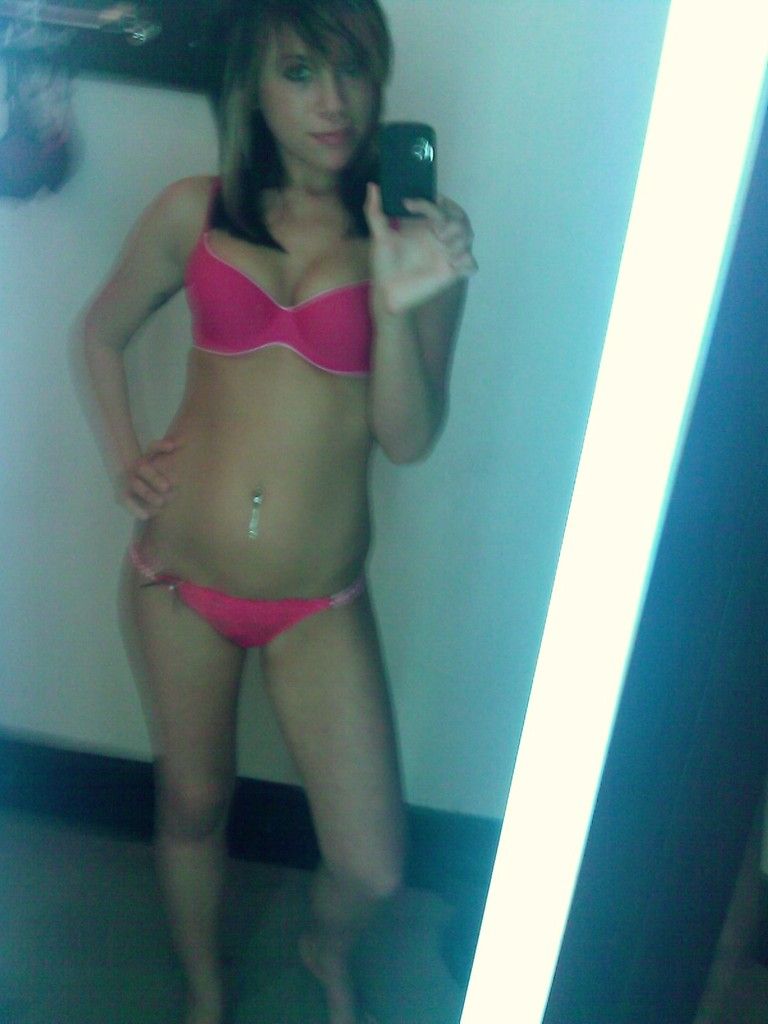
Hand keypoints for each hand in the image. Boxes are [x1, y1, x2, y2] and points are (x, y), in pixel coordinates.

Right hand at [119, 437, 179, 519]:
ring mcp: (129, 480)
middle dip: (154, 477)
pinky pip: (126, 500)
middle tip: (167, 487)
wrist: (131, 480)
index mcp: (148, 457)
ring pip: (134, 483)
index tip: (172, 447)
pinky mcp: (122, 495)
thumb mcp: (162, 462)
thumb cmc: (157, 472)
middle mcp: (137, 467)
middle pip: (142, 468)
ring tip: (161, 502)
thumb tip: (176, 446)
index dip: (161, 446)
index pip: (153, 448)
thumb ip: (169, 456)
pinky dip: (135, 508)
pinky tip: (147, 516)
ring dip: (147, 493)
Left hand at [364, 182, 476, 314]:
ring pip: (469, 237)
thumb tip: (373, 186)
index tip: (407, 203)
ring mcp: (447, 255)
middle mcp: (440, 238)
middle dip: (453, 217)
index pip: (439, 206)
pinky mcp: (451, 273)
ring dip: (459, 237)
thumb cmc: (384, 264)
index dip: (427, 202)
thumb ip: (375, 212)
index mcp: (427, 227)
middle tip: (437, 228)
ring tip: (444, 243)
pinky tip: (452, 263)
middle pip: (461, 218)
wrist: (387, 291)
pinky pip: (471, 265)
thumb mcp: (378, 236)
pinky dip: (467, 261)